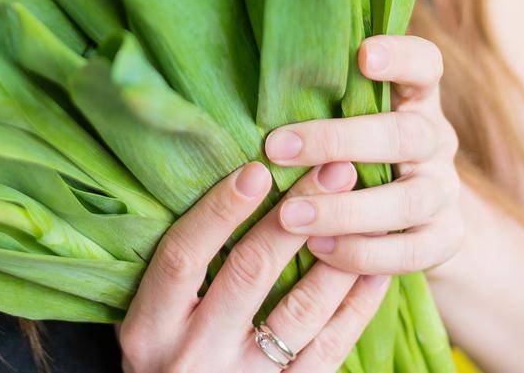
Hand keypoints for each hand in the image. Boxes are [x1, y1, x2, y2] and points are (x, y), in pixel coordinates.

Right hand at [117, 160, 393, 371]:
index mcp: (149, 329)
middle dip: (296, 215)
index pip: (182, 257)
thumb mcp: (149, 327)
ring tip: (366, 211)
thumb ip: (174, 277)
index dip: (218, 210)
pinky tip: (375, 271)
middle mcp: (192, 355)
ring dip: (337, 255)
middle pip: (249, 272)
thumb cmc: (165, 366)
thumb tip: (231, 192)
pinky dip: (356, 308)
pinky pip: (328, 351)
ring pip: (299, 311)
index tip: (257, 169)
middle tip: (334, 170)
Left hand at [262, 34, 464, 276]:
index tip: (364, 54)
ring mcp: (444, 191)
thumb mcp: (352, 118)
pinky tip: (319, 249)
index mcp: (416, 100)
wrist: (419, 215)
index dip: (401, 56)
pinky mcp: (446, 237)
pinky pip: (411, 252)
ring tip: (290, 216)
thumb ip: (323, 100)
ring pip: (408, 200)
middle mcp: (436, 141)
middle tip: (277, 148)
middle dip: (339, 142)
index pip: (426, 64)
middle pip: (407, 135)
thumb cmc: (359, 150)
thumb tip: (252, 84)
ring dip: (345, 210)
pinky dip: (363, 253)